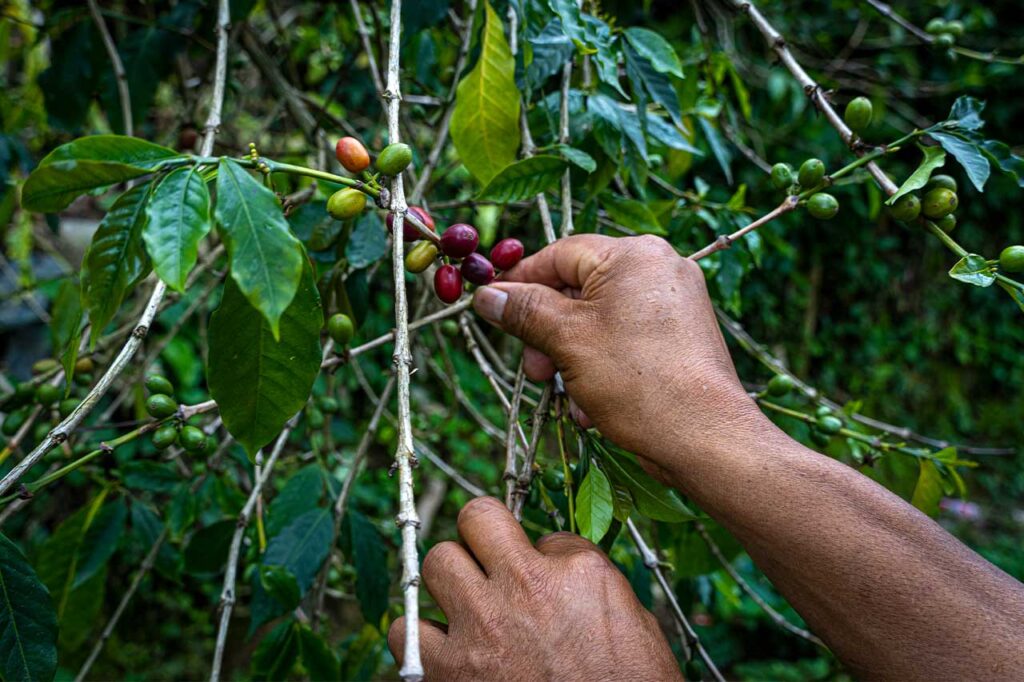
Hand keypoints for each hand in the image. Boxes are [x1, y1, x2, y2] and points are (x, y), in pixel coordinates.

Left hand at [388, 497, 680, 680]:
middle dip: (478, 542)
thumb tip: (546, 553)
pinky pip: (407, 632)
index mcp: (571, 573)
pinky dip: (421, 635)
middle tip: (489, 571)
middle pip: (470, 520)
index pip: (535, 522)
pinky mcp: (450, 673)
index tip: (516, 552)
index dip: (516, 535)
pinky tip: (446, 646)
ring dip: (450, 581)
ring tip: (468, 608)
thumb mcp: (629, 615)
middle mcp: (521, 589)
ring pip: (434, 564)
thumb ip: (580, 569)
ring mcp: (480, 630)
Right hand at [472, 234, 760, 474]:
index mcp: (634, 255)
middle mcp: (659, 269)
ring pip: (599, 321)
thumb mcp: (567, 340)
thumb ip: (524, 311)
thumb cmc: (638, 381)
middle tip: (533, 369)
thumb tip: (486, 295)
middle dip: (548, 333)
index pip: (561, 254)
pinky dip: (602, 368)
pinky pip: (625, 341)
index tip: (494, 309)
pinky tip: (593, 406)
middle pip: (579, 290)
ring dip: (571, 358)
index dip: (522, 281)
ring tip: (568, 394)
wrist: (704, 438)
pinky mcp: (681, 338)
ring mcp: (674, 304)